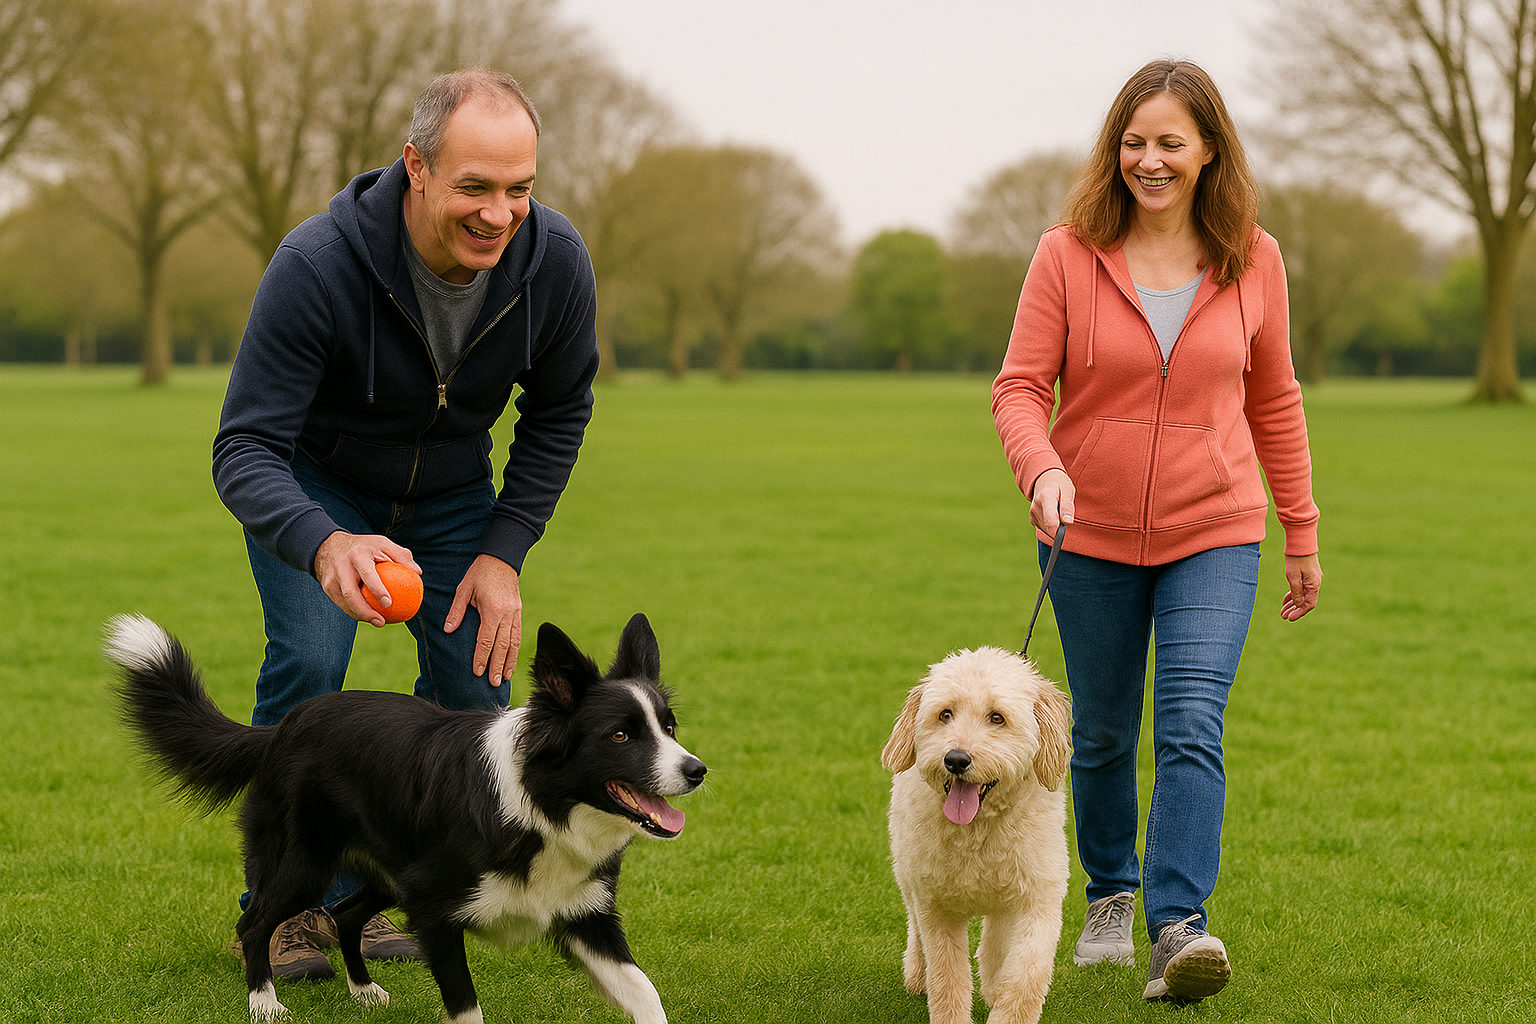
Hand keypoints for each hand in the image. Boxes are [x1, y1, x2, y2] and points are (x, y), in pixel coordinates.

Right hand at [313, 532, 420, 626]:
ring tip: (378, 622)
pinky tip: (368, 617)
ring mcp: (331, 578)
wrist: (329, 545)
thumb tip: (418, 572)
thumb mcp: (383, 543)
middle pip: (350, 593)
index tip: (389, 603)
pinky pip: (341, 603)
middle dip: (364, 611)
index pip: (367, 574)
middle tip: (381, 621)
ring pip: (344, 602)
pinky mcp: (327, 586)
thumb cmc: (365, 546)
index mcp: (357, 555)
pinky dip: (354, 611)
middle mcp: (342, 566)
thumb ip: (401, 555)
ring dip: (360, 615)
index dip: (377, 589)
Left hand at [445, 554, 521, 686]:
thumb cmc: (480, 572)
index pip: (487, 639)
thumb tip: (448, 630)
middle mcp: (507, 613)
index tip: (477, 672)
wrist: (502, 557)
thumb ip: (457, 611)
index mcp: (492, 609)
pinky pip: (518, 634)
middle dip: (498, 666)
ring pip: (514, 642)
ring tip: (506, 677)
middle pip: (503, 645)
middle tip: (494, 683)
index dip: (482, 657)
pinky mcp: (519, 611)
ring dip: (510, 661)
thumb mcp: (464, 589)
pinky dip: (516, 650)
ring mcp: (515, 613)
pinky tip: (512, 660)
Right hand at [1030, 468, 1075, 535]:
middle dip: (1061, 527)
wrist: (1044, 479)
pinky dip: (1052, 526)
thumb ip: (1067, 507)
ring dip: (1057, 526)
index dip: (1059, 533)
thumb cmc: (1059, 484)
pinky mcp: (1032, 520)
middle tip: (1066, 515)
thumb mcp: (1068, 490)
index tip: (1067, 536)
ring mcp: (1032, 515)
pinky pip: (1045, 529)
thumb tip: (1068, 523)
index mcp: (1046, 498)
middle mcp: (1036, 508)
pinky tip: (1053, 514)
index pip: (1051, 522)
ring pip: (1048, 531)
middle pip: (1051, 528)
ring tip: (1059, 512)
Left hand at [1281, 552, 1321, 620]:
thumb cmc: (1296, 559)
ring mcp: (1311, 580)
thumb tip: (1298, 604)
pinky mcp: (1307, 576)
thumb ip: (1296, 591)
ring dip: (1292, 604)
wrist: (1300, 542)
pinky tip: (1285, 601)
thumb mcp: (1293, 576)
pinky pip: (1301, 589)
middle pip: (1305, 601)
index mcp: (1314, 585)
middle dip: (1294, 610)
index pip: (1309, 604)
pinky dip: (1293, 595)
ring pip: (1302, 596)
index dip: (1299, 612)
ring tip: (1282, 612)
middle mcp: (1315, 584)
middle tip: (1283, 617)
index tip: (1290, 618)